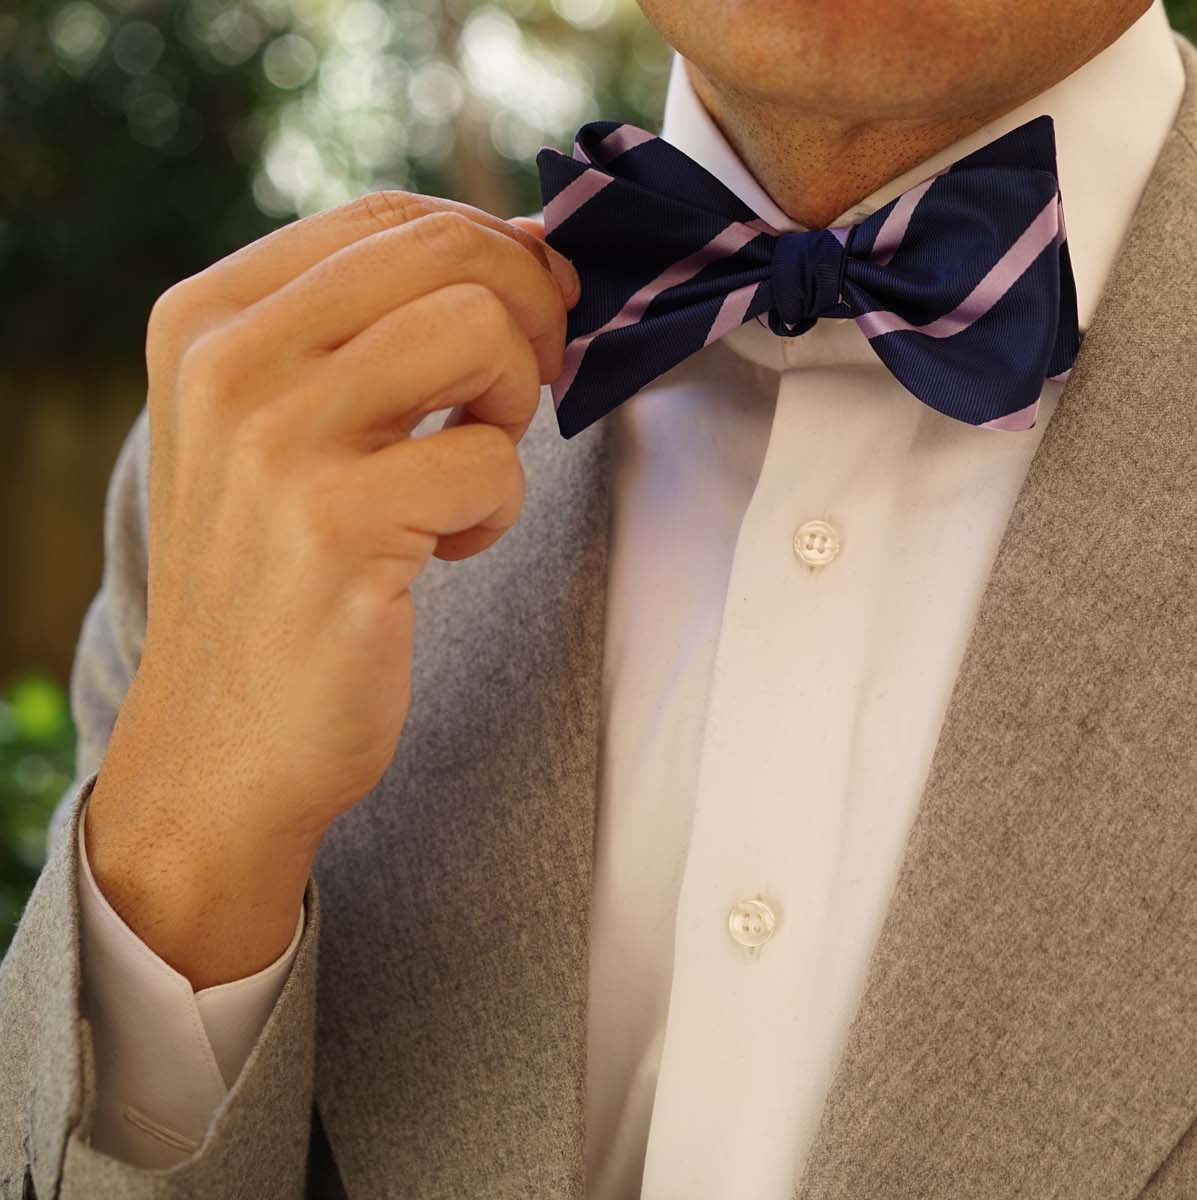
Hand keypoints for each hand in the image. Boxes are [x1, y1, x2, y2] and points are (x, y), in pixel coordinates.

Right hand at [84, 192, 577, 985]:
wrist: (222, 743)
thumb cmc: (284, 572)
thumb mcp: (294, 423)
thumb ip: (387, 328)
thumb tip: (543, 247)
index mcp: (211, 316)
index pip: (394, 216)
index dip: (496, 255)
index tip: (522, 325)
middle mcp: (228, 359)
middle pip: (451, 251)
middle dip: (530, 316)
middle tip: (519, 396)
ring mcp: (273, 438)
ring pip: (480, 329)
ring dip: (514, 403)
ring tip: (469, 470)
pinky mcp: (333, 522)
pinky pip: (494, 460)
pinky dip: (498, 510)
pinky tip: (445, 552)